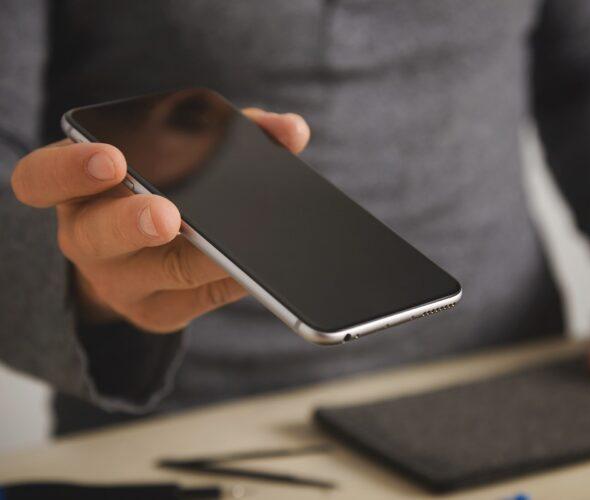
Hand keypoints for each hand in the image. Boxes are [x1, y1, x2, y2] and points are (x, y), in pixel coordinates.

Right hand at [11, 109, 309, 332]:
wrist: (142, 254)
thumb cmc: (161, 188)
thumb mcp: (178, 153)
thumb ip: (230, 133)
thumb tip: (290, 131)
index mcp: (78, 189)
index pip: (41, 179)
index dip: (70, 169)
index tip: (111, 158)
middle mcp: (88, 238)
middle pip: (97, 236)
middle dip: (133, 223)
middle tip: (167, 215)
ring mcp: (122, 283)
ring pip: (161, 276)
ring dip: (202, 261)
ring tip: (236, 250)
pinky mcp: (159, 313)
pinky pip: (199, 301)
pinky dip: (233, 282)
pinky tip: (260, 271)